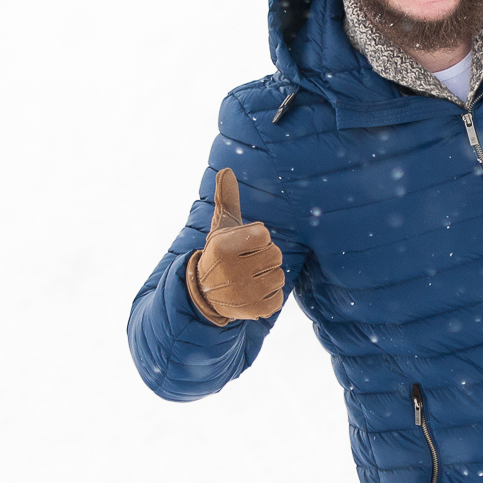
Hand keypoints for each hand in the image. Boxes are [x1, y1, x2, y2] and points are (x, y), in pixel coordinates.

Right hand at [185, 167, 284, 325]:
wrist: (204, 295)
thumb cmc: (219, 255)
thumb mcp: (222, 228)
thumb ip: (227, 200)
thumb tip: (226, 170)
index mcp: (223, 247)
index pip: (265, 234)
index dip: (257, 238)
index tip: (242, 246)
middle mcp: (231, 271)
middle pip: (276, 255)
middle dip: (265, 257)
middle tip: (247, 263)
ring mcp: (242, 294)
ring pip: (279, 276)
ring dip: (268, 276)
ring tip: (248, 278)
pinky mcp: (253, 311)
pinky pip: (278, 298)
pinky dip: (269, 296)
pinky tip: (252, 294)